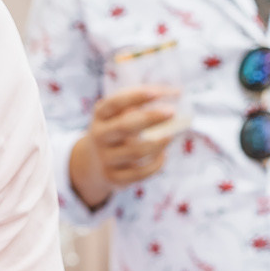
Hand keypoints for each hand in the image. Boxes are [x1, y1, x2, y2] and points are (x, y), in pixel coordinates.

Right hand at [69, 84, 178, 208]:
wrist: (93, 163)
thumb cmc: (117, 130)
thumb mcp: (119, 114)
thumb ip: (142, 102)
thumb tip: (176, 92)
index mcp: (100, 115)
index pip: (116, 103)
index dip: (136, 96)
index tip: (157, 93)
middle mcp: (99, 136)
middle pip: (125, 127)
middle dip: (150, 118)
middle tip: (172, 112)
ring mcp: (106, 159)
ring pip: (136, 152)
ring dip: (158, 143)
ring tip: (171, 135)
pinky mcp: (115, 178)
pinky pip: (140, 173)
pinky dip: (156, 164)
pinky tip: (163, 155)